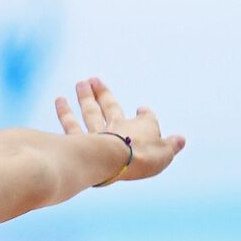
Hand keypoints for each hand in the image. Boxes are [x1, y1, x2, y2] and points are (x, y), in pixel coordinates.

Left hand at [54, 77, 185, 181]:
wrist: (116, 160)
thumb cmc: (143, 156)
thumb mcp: (164, 153)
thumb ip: (171, 146)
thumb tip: (181, 139)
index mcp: (141, 128)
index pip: (145, 118)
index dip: (145, 115)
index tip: (142, 109)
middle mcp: (118, 126)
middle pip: (110, 107)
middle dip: (104, 94)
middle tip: (94, 79)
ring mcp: (97, 133)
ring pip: (90, 112)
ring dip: (85, 97)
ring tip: (80, 84)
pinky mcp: (80, 141)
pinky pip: (70, 125)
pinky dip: (65, 113)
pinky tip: (60, 100)